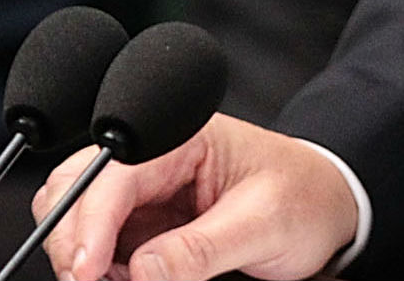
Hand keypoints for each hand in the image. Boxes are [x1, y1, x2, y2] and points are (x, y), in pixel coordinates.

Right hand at [36, 116, 358, 280]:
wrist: (330, 206)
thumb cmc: (306, 198)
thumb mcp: (266, 223)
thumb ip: (204, 249)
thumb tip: (143, 272)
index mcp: (181, 137)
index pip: (113, 175)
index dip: (89, 224)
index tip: (87, 270)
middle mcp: (152, 159)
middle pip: (73, 188)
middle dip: (73, 238)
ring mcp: (144, 193)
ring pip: (76, 216)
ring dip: (82, 255)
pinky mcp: (143, 224)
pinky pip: (99, 245)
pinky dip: (98, 267)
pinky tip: (123, 280)